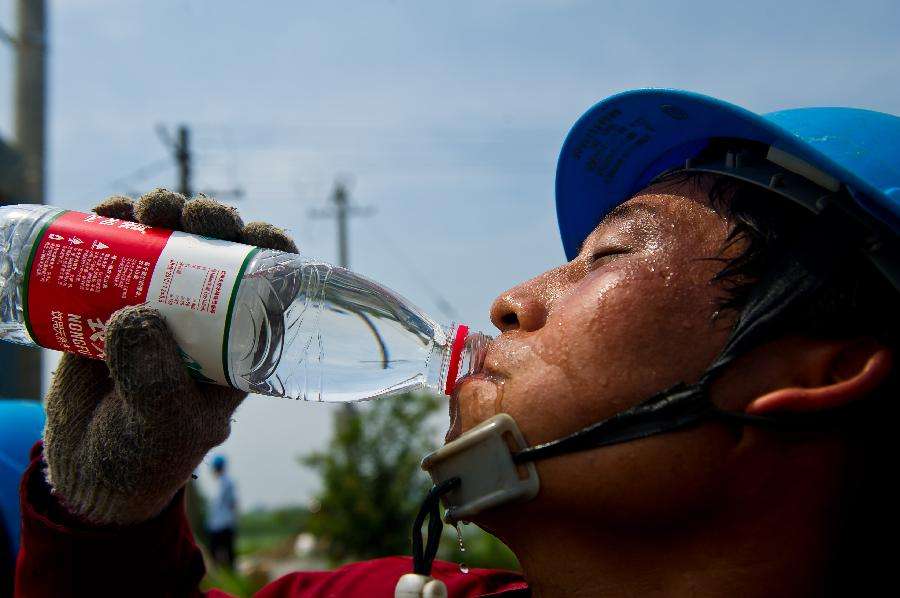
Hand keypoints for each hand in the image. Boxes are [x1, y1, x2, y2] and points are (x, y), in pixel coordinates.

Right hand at [42, 189, 296, 525]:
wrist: (86, 470)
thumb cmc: (145, 456)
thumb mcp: (163, 427)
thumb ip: (154, 382)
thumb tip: (134, 315)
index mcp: (240, 344)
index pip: (271, 285)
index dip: (272, 250)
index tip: (256, 233)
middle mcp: (206, 317)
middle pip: (221, 251)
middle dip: (212, 220)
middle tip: (189, 213)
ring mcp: (159, 304)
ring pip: (172, 241)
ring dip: (164, 212)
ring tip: (143, 209)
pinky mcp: (114, 300)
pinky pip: (119, 252)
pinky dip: (113, 225)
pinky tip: (104, 213)